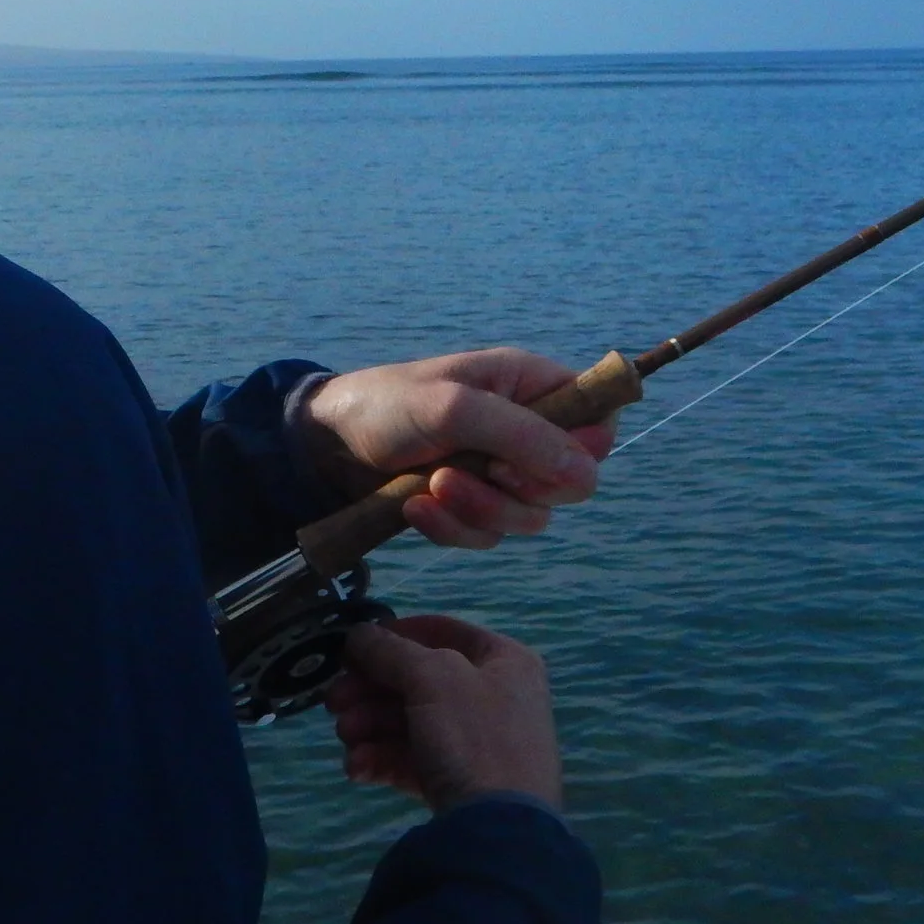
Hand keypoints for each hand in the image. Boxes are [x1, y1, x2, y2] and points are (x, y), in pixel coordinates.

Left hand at [294, 348, 617, 549]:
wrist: (325, 447)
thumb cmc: (388, 406)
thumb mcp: (454, 409)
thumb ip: (524, 436)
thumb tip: (587, 474)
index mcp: (531, 386)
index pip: (599, 422)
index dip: (580, 451)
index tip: (528, 458)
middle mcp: (524, 429)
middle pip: (569, 483)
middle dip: (516, 490)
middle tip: (472, 472)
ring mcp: (498, 471)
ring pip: (528, 518)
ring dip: (479, 511)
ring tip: (432, 487)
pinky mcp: (470, 506)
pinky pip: (487, 537)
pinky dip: (453, 529)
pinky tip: (415, 508)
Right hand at [327, 614, 562, 811]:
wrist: (498, 831)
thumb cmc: (474, 737)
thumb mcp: (432, 678)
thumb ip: (390, 651)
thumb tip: (359, 634)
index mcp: (504, 661)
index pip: (443, 631)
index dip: (396, 634)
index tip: (355, 647)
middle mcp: (494, 697)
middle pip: (418, 680)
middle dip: (370, 690)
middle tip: (333, 701)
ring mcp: (477, 744)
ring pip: (410, 722)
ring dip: (369, 725)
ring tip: (346, 738)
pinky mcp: (458, 784)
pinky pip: (413, 760)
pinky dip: (382, 759)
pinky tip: (356, 768)